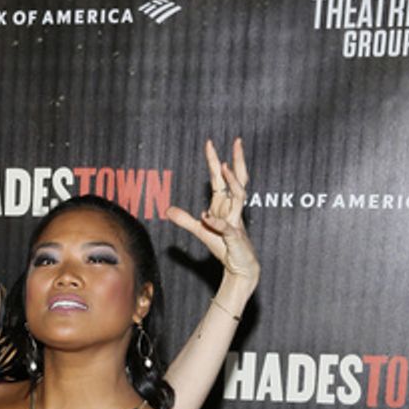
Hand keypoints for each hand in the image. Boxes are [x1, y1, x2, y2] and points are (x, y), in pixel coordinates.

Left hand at [167, 137, 258, 289]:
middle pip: (239, 179)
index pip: (220, 179)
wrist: (240, 267)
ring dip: (232, 182)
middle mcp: (233, 209)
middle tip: (237, 141)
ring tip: (224, 167)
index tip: (209, 143)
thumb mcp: (201, 231)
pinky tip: (206, 217)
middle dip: (238, 160)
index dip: (214, 161)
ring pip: (239, 197)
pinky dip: (216, 222)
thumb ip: (186, 220)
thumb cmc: (225, 247)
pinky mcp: (234, 237)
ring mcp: (236, 221)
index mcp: (224, 205)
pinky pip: (226, 227)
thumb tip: (168, 210)